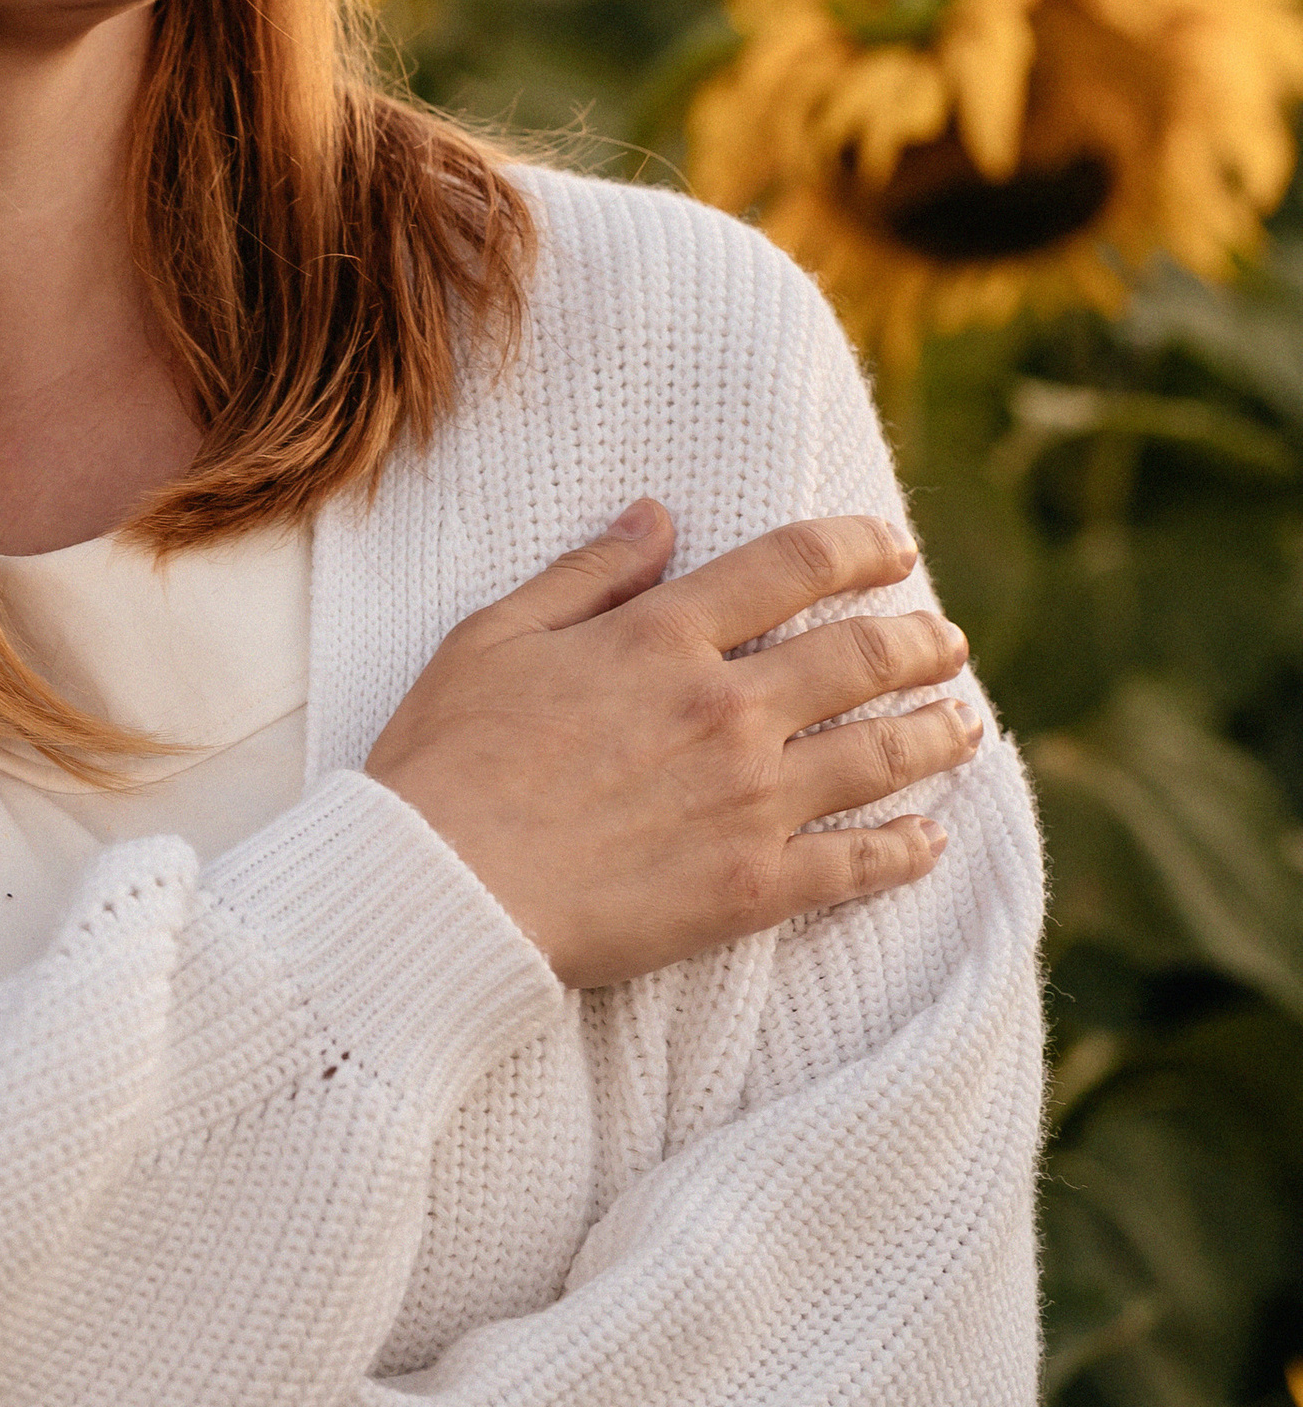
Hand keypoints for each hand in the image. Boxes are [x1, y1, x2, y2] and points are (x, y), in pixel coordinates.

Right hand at [364, 500, 983, 988]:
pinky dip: (906, 849)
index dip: (859, 547)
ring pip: (880, 755)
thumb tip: (658, 515)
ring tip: (965, 725)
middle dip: (919, 642)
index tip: (896, 549)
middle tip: (949, 641)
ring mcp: (749, 801)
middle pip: (860, 657)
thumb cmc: (446, 757)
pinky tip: (930, 840)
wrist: (441, 891)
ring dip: (936, 734)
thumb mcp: (496, 634)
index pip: (794, 565)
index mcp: (663, 635)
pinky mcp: (752, 889)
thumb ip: (588, 573)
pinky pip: (857, 866)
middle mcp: (726, 708)